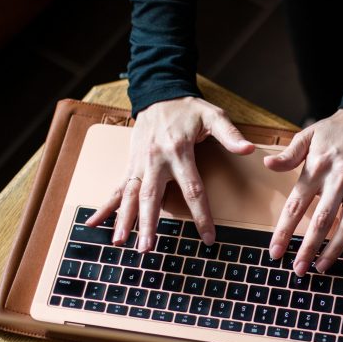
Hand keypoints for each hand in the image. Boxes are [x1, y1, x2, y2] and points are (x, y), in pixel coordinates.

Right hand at [86, 96, 253, 250]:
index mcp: (179, 152)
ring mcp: (140, 164)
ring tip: (119, 243)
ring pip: (131, 196)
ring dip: (124, 220)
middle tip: (147, 247)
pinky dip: (106, 207)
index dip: (201, 215)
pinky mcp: (131, 165)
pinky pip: (117, 188)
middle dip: (148, 223)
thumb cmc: (188, 109)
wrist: (158, 94)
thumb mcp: (213, 116)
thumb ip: (229, 134)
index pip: (193, 189)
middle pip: (153, 197)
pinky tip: (93, 223)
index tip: (208, 238)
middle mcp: (156, 160)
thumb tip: (249, 149)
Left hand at [264, 108, 342, 275]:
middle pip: (321, 221)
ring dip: (334, 250)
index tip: (275, 251)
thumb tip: (267, 164)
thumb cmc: (334, 129)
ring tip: (322, 267)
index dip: (284, 230)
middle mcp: (337, 180)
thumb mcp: (307, 135)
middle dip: (308, 248)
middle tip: (298, 269)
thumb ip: (288, 155)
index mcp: (316, 168)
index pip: (296, 205)